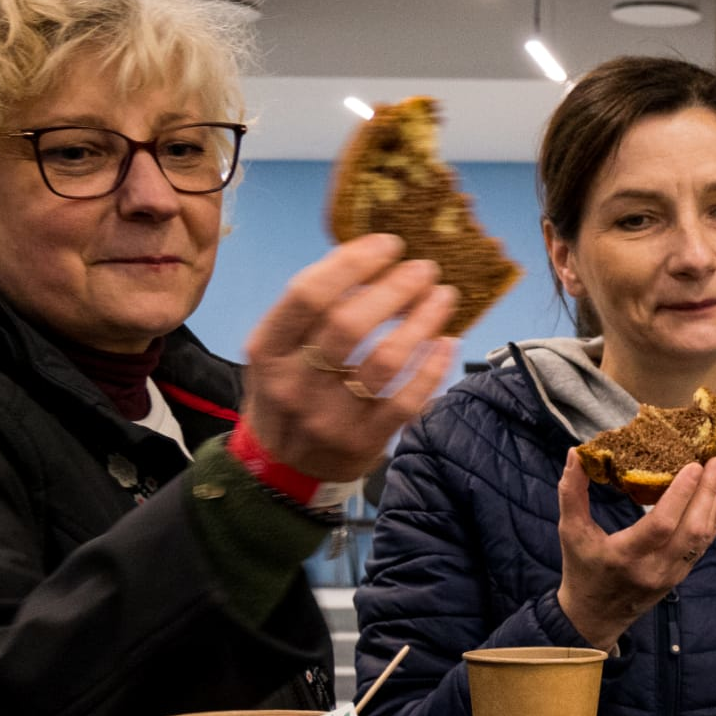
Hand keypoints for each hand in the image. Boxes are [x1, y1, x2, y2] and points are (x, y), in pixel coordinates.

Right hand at [239, 235, 459, 482]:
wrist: (281, 471)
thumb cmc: (287, 393)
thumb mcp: (277, 352)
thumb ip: (312, 312)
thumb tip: (370, 262)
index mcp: (268, 349)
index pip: (309, 294)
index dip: (353, 262)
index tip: (388, 244)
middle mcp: (294, 382)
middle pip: (349, 323)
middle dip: (395, 288)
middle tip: (424, 268)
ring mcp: (330, 416)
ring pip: (385, 360)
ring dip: (422, 321)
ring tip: (443, 297)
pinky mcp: (364, 442)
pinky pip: (407, 400)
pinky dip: (432, 367)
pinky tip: (447, 342)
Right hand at [555, 453, 715, 651]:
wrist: (593, 617)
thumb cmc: (581, 570)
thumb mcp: (571, 532)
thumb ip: (572, 492)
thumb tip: (575, 453)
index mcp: (624, 556)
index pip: (661, 525)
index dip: (680, 495)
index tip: (693, 466)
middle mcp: (653, 568)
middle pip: (691, 530)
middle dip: (706, 492)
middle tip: (715, 461)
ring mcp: (670, 575)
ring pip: (701, 539)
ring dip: (712, 504)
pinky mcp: (679, 577)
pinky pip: (701, 548)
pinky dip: (715, 525)